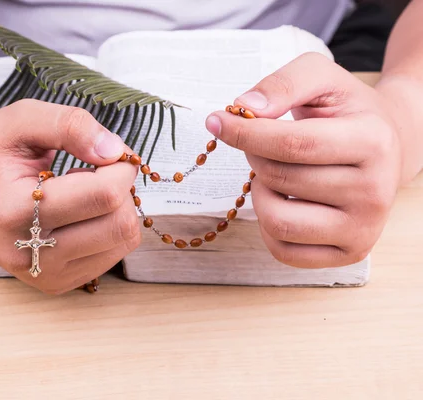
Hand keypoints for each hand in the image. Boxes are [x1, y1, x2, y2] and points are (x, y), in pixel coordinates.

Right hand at [0, 99, 140, 293]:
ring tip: (81, 191)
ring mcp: (42, 275)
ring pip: (122, 242)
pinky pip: (112, 255)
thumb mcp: (21, 119)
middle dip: (121, 188)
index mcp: (14, 211)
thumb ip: (70, 125)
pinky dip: (107, 227)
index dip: (121, 166)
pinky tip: (78, 213)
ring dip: (116, 209)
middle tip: (93, 169)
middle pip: (119, 224)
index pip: (103, 195)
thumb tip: (116, 151)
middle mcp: (28, 254)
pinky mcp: (54, 283)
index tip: (108, 150)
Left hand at [206, 52, 401, 267]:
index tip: (218, 122)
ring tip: (274, 173)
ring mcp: (362, 229)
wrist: (388, 148)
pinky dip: (268, 226)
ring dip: (260, 194)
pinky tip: (282, 201)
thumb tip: (244, 108)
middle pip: (280, 180)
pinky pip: (283, 250)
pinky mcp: (348, 253)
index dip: (245, 133)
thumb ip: (283, 84)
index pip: (291, 144)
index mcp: (372, 142)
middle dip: (255, 157)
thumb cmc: (347, 112)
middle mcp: (374, 192)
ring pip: (277, 221)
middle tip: (260, 144)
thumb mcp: (321, 78)